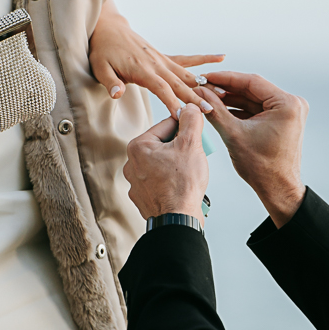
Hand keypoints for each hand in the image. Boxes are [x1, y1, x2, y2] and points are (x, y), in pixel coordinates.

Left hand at [88, 0, 223, 118]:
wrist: (109, 29)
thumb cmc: (103, 51)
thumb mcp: (100, 68)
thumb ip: (111, 82)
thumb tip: (116, 94)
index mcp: (141, 70)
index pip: (161, 89)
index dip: (173, 102)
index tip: (184, 116)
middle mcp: (156, 64)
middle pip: (179, 83)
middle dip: (195, 97)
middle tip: (211, 111)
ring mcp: (162, 59)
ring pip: (187, 74)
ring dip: (203, 84)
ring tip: (221, 94)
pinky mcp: (165, 57)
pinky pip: (187, 59)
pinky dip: (204, 59)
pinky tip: (221, 57)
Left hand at [124, 104, 208, 223]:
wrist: (178, 222)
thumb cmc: (182, 184)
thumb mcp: (191, 143)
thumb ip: (191, 119)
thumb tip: (189, 107)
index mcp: (138, 146)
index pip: (167, 125)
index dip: (186, 128)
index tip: (196, 136)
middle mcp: (132, 163)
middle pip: (164, 144)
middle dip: (181, 147)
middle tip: (195, 155)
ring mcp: (136, 183)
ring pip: (162, 163)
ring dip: (176, 164)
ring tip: (189, 173)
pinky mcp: (143, 198)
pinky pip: (160, 181)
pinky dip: (171, 181)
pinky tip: (182, 186)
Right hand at [196, 71, 307, 227]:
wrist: (278, 190)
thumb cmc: (262, 168)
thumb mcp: (234, 134)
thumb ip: (216, 110)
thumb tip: (200, 92)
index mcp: (287, 104)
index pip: (251, 82)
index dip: (225, 78)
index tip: (205, 76)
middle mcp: (292, 104)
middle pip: (252, 89)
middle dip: (226, 89)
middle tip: (203, 86)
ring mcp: (288, 111)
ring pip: (253, 98)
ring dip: (231, 98)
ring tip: (208, 97)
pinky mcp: (282, 119)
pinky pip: (257, 108)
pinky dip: (239, 108)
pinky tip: (220, 107)